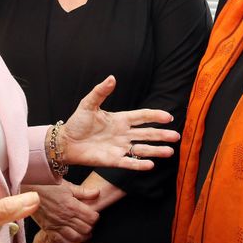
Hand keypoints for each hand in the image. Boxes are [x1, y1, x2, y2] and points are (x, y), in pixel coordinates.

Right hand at [25, 180, 99, 242]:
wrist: (29, 189)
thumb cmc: (47, 185)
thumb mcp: (67, 185)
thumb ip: (84, 192)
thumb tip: (97, 193)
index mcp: (71, 205)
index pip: (92, 218)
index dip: (96, 216)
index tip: (93, 214)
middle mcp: (65, 217)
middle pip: (86, 229)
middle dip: (90, 226)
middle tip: (88, 222)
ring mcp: (56, 225)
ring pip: (76, 237)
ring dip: (82, 236)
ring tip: (83, 231)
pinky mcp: (48, 230)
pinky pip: (62, 241)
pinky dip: (69, 242)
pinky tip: (72, 238)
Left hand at [60, 75, 179, 169]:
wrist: (65, 142)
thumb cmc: (77, 123)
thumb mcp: (88, 104)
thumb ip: (101, 92)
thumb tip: (112, 78)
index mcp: (120, 119)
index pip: (142, 117)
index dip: (155, 116)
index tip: (168, 117)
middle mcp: (123, 134)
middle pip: (147, 134)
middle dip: (162, 135)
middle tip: (177, 136)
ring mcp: (120, 147)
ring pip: (142, 149)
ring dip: (156, 150)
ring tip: (170, 151)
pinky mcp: (113, 160)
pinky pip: (129, 162)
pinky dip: (139, 164)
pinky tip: (151, 164)